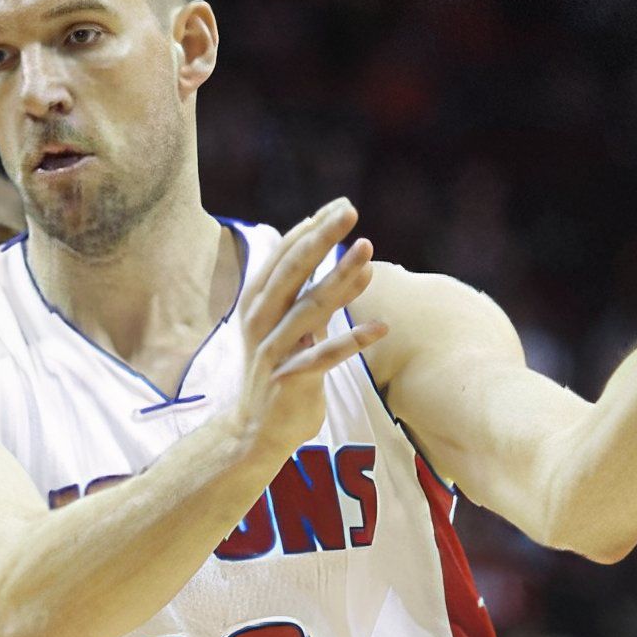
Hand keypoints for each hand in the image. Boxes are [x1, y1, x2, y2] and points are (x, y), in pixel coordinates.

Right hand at [223, 198, 387, 465]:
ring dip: (340, 280)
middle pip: (292, 272)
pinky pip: (325, 357)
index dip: (312, 229)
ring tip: (368, 252)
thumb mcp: (296, 328)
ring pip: (309, 308)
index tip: (341, 205)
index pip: (284, 255)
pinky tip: (382, 327)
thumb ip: (319, 295)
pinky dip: (353, 341)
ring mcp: (274, 350)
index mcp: (257, 302)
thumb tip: (359, 261)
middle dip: (321, 239)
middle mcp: (260, 321)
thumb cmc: (280, 370)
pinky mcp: (290, 380)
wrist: (254, 431)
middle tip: (350, 211)